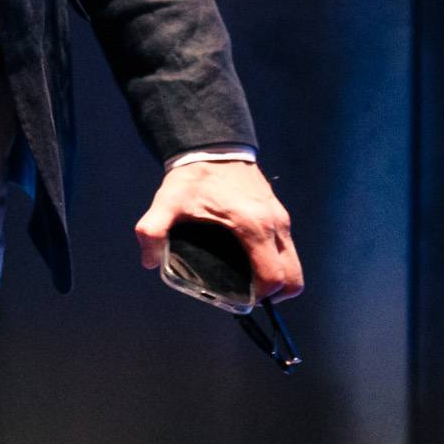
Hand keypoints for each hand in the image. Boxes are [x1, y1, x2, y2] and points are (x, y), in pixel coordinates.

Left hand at [136, 159, 302, 302]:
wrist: (212, 143)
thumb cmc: (194, 174)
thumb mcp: (168, 202)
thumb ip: (153, 230)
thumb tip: (149, 260)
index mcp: (253, 227)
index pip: (274, 277)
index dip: (260, 297)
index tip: (241, 300)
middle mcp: (275, 225)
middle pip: (294, 278)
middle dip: (275, 294)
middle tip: (248, 295)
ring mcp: (280, 218)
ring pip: (293, 263)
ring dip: (277, 277)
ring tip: (248, 280)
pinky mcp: (278, 212)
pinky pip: (286, 248)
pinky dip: (275, 260)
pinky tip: (249, 257)